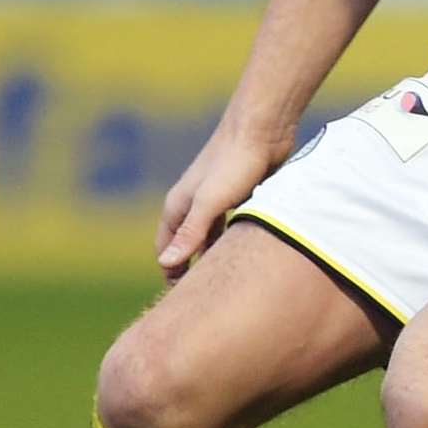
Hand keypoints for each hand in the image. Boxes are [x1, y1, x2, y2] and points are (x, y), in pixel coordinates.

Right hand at [156, 113, 299, 278]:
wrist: (262, 130)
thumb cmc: (235, 164)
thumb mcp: (211, 202)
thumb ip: (191, 232)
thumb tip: (167, 264)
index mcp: (178, 206)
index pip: (166, 248)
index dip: (170, 272)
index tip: (181, 297)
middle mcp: (192, 204)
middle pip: (185, 244)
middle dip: (190, 267)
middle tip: (202, 294)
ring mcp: (214, 199)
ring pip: (208, 236)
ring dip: (211, 256)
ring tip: (223, 280)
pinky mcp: (237, 195)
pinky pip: (228, 226)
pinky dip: (229, 241)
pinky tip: (242, 253)